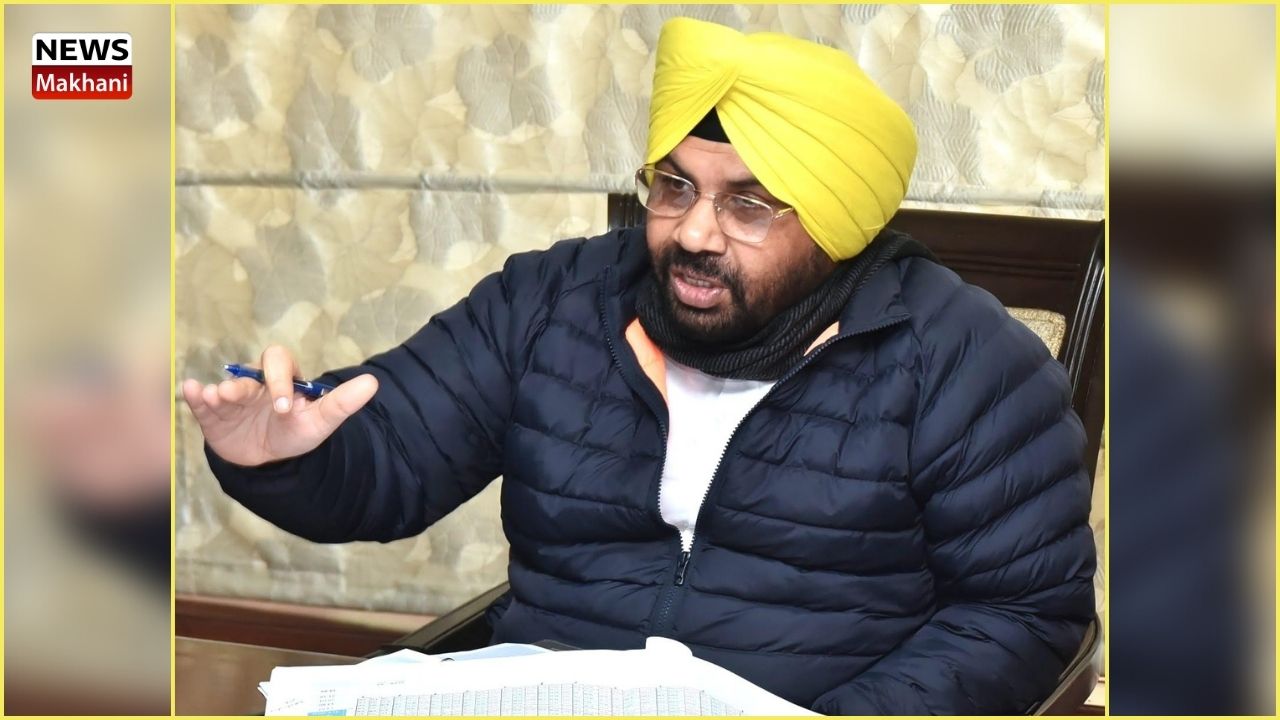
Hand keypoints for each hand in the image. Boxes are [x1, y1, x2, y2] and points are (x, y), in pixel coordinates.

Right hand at [181, 345, 377, 466]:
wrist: (270, 462)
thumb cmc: (296, 434)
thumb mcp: (321, 422)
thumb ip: (343, 403)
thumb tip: (372, 383)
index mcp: (283, 379)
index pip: (279, 363)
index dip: (280, 380)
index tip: (284, 408)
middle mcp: (256, 384)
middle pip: (248, 372)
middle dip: (245, 384)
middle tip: (242, 397)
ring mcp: (233, 399)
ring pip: (225, 388)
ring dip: (220, 391)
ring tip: (217, 396)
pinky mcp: (213, 415)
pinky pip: (202, 402)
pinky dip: (194, 395)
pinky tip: (189, 390)